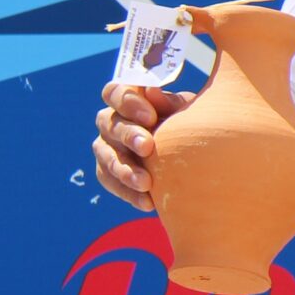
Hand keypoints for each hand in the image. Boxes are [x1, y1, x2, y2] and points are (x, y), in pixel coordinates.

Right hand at [94, 81, 193, 210]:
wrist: (190, 153)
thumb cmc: (187, 122)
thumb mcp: (185, 111)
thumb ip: (170, 103)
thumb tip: (152, 91)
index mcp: (127, 99)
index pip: (114, 93)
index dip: (128, 103)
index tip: (150, 117)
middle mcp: (110, 121)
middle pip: (110, 125)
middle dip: (129, 136)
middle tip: (148, 147)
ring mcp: (105, 147)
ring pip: (107, 157)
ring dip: (125, 170)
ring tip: (146, 183)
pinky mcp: (107, 172)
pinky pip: (111, 183)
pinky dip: (129, 193)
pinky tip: (148, 203)